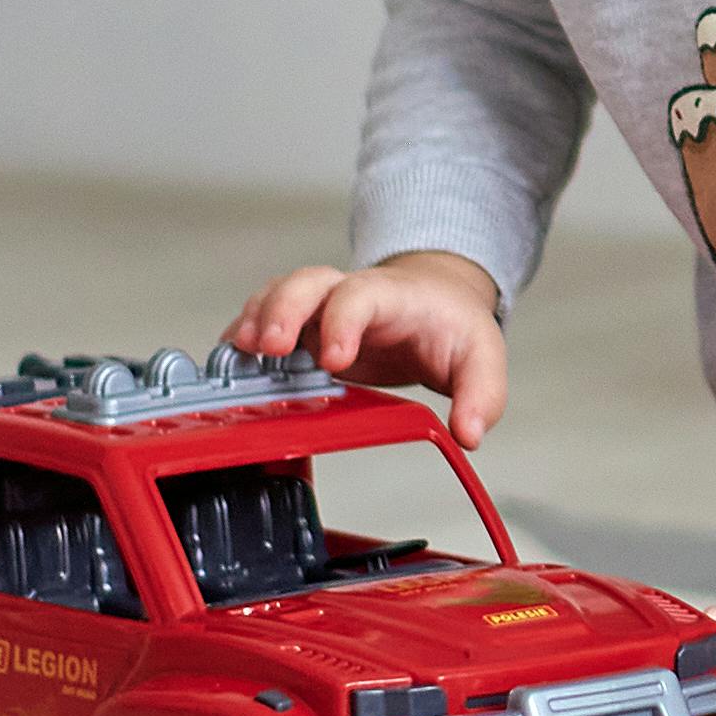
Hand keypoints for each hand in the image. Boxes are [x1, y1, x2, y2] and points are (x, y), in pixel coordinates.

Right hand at [229, 250, 509, 446]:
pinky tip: (233, 359)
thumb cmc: (451, 325)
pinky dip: (245, 335)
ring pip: (276, 295)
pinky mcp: (302, 327)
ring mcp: (320, 309)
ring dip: (255, 320)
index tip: (334, 360)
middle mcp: (348, 294)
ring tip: (240, 352)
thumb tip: (470, 432)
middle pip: (305, 283)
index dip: (342, 323)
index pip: (360, 296)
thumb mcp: (481, 356)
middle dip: (282, 310)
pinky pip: (264, 318)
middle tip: (270, 347)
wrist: (436, 300)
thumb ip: (482, 394)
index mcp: (392, 297)